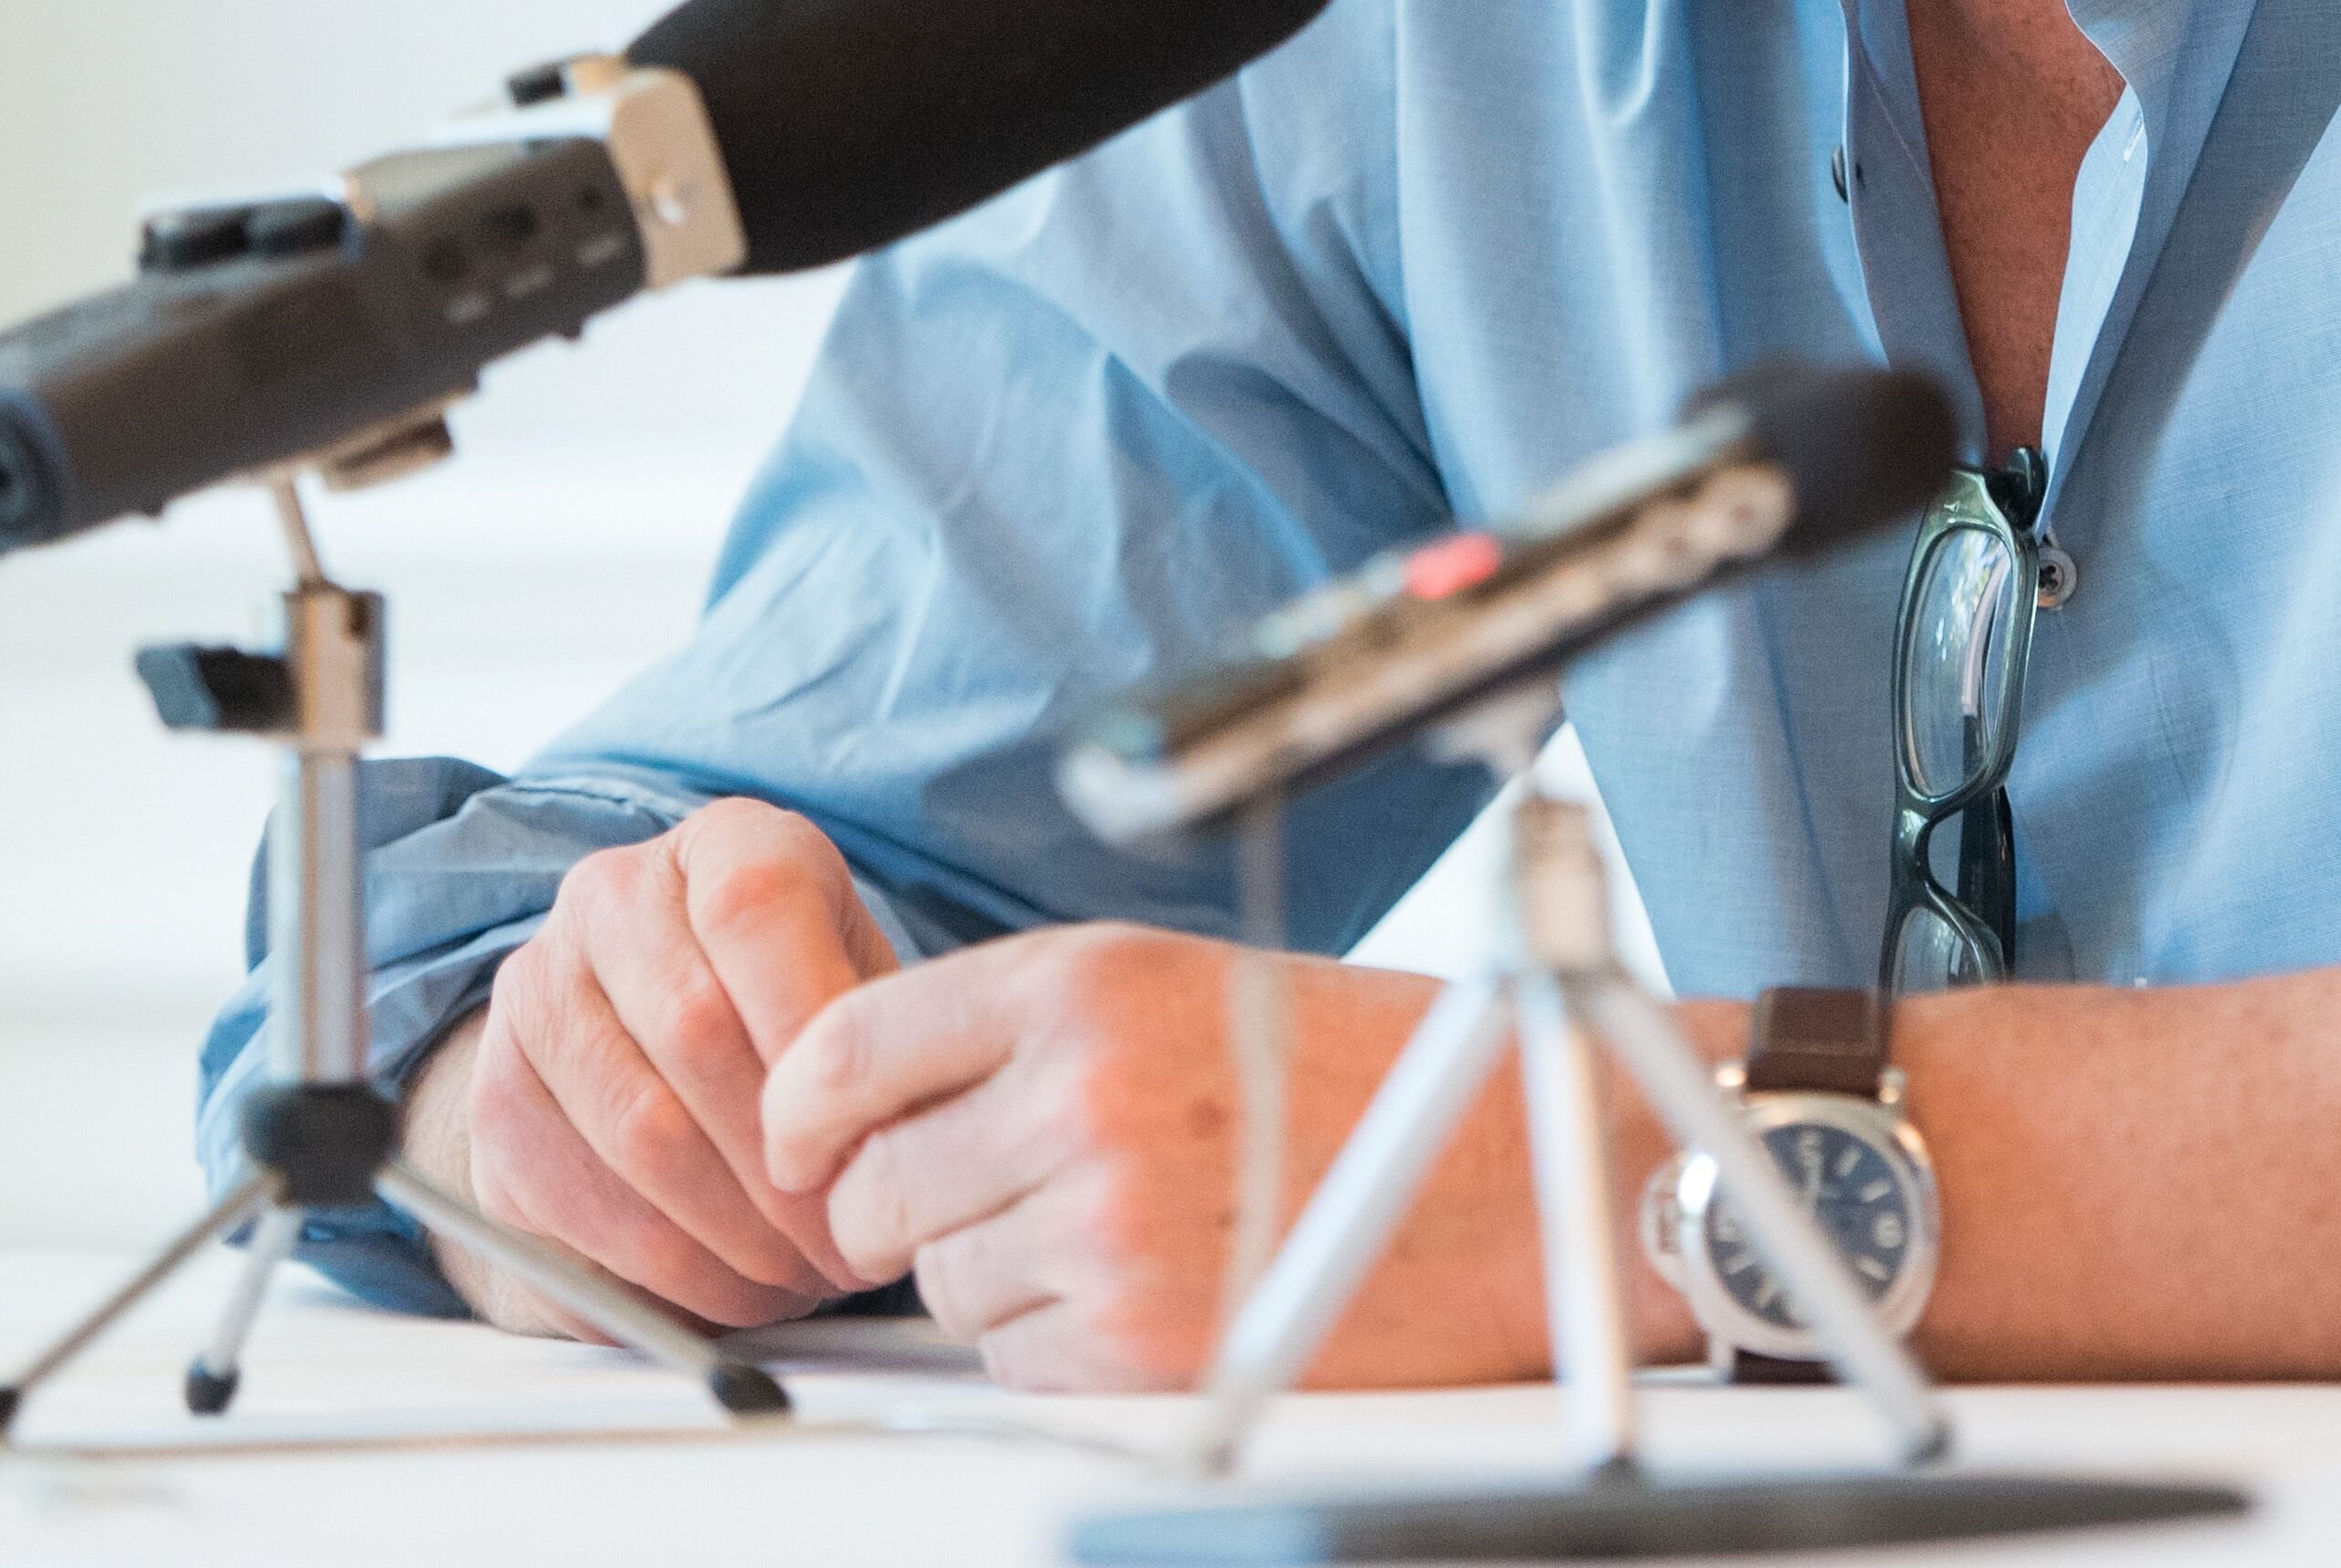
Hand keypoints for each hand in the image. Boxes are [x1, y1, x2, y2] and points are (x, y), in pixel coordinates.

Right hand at [401, 798, 902, 1335]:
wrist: (659, 1037)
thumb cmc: (793, 1015)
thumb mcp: (862, 993)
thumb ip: (878, 1045)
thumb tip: (897, 1143)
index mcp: (721, 845)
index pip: (754, 909)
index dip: (815, 1039)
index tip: (868, 1141)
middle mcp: (609, 899)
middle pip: (694, 1033)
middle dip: (787, 1166)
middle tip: (850, 1242)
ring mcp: (535, 996)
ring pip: (638, 1133)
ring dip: (736, 1235)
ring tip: (804, 1276)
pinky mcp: (494, 1103)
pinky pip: (580, 1207)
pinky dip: (671, 1273)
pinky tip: (733, 1288)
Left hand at [758, 923, 1609, 1391]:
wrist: (1535, 1165)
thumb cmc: (1378, 1069)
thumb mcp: (1183, 984)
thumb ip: (1025, 1029)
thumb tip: (865, 1107)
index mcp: (1082, 980)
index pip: (844, 1051)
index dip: (806, 1115)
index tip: (810, 1145)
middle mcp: (1079, 1092)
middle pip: (873, 1186)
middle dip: (912, 1210)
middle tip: (1006, 1200)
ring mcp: (1107, 1222)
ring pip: (942, 1283)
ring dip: (1002, 1276)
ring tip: (1131, 1230)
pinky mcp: (1144, 1340)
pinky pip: (1015, 1359)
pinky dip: (1061, 1344)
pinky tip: (1159, 1290)